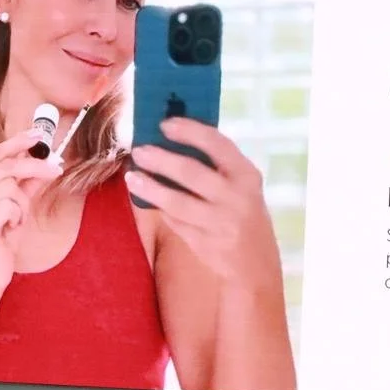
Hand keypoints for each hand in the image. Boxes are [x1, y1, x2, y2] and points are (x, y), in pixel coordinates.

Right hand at [0, 131, 61, 289]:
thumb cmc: (4, 234)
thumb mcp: (20, 205)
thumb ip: (29, 184)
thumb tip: (46, 163)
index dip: (18, 142)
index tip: (39, 134)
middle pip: (7, 166)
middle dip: (36, 167)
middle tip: (57, 170)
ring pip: (11, 188)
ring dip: (23, 205)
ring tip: (16, 220)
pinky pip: (10, 207)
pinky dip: (17, 218)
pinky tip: (10, 229)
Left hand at [127, 119, 282, 286]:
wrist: (257, 266)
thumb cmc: (244, 215)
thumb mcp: (242, 187)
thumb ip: (216, 166)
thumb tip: (171, 138)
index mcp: (247, 175)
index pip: (217, 144)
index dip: (189, 131)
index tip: (164, 124)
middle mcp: (236, 198)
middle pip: (191, 172)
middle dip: (160, 159)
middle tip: (139, 151)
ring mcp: (220, 224)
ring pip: (176, 202)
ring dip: (150, 188)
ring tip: (132, 177)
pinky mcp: (205, 244)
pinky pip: (175, 221)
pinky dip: (160, 209)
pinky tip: (148, 199)